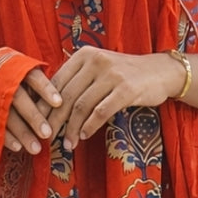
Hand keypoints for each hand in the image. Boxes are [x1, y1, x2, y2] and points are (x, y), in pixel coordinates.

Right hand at [4, 67, 62, 154]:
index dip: (46, 89)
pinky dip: (6, 137)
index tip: (59, 102)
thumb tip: (64, 100)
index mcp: (15, 68)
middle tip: (48, 134)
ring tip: (36, 149)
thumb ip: (38, 81)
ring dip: (22, 133)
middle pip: (20, 99)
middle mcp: (2, 81)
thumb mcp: (20, 68)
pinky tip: (18, 148)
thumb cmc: (8, 73)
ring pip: (7, 116)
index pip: (33, 77)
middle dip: (34, 117)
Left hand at [47, 49, 182, 150]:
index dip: (45, 105)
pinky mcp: (126, 89)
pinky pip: (101, 112)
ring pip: (82, 106)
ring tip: (67, 143)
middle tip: (47, 137)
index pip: (57, 82)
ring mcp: (112, 74)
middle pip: (66, 96)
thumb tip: (47, 105)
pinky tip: (83, 136)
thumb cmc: (124, 74)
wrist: (160, 72)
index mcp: (84, 54)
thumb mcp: (98, 68)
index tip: (37, 123)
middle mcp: (96, 60)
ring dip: (71, 129)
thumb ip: (77, 80)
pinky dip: (89, 127)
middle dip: (54, 120)